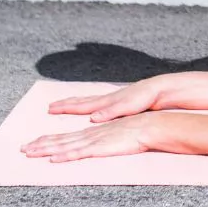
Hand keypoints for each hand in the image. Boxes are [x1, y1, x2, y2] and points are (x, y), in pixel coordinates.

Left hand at [21, 113, 154, 162]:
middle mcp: (89, 135)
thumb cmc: (137, 133)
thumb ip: (105, 141)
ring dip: (45, 149)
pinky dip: (65, 156)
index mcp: (92, 133)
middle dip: (40, 144)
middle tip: (23, 149)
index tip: (34, 142)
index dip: (49, 140)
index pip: (65, 137)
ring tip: (29, 153)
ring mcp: (93, 141)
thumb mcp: (117, 136)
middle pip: (59, 140)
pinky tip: (53, 159)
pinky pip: (79, 153)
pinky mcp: (100, 147)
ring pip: (64, 146)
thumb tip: (98, 146)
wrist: (149, 127)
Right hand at [47, 78, 166, 122]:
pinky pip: (96, 102)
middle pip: (80, 101)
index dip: (65, 108)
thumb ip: (109, 112)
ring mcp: (111, 99)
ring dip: (73, 103)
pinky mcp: (118, 101)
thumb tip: (91, 118)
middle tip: (50, 106)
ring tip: (64, 104)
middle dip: (64, 104)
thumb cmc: (144, 98)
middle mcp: (105, 100)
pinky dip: (86, 104)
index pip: (80, 106)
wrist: (157, 88)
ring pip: (87, 101)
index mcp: (105, 102)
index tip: (50, 108)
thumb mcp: (127, 107)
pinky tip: (88, 107)